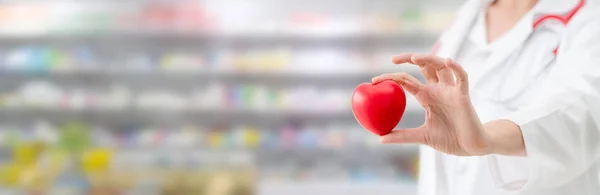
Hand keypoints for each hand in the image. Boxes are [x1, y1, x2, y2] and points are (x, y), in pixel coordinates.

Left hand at [372, 53, 490, 155]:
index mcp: (427, 97)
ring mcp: (451, 91)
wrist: (472, 147)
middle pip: (424, 66)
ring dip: (429, 59)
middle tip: (393, 59)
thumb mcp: (422, 136)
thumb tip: (380, 138)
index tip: (374, 80)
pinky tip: (447, 61)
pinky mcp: (463, 95)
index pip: (407, 81)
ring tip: (414, 58)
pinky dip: (456, 67)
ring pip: (441, 66)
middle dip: (409, 58)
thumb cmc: (450, 138)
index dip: (392, 77)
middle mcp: (438, 89)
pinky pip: (462, 77)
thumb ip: (403, 136)